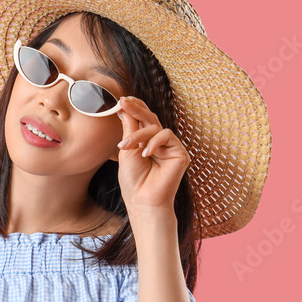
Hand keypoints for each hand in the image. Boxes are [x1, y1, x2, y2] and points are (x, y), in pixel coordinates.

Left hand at [115, 96, 190, 213]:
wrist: (143, 200)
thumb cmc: (133, 180)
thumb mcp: (127, 151)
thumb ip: (129, 129)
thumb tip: (124, 108)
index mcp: (146, 142)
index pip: (142, 120)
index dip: (134, 108)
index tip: (121, 100)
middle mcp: (159, 143)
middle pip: (150, 118)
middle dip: (136, 109)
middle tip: (123, 102)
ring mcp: (170, 147)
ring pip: (155, 126)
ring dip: (139, 134)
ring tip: (126, 146)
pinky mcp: (180, 153)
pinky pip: (167, 135)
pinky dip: (154, 142)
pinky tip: (145, 154)